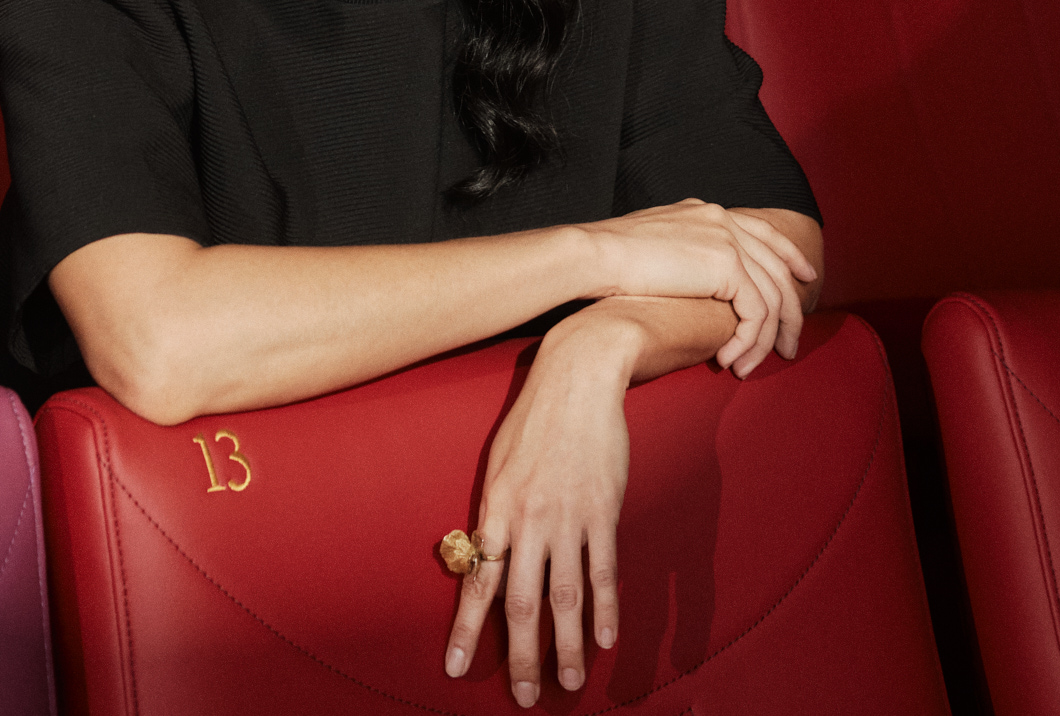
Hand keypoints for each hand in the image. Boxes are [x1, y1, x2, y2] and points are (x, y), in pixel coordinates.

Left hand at [445, 307, 636, 705]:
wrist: (578, 377)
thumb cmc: (533, 417)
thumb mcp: (499, 461)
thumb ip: (494, 512)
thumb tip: (482, 556)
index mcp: (496, 505)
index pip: (477, 580)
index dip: (466, 628)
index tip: (454, 667)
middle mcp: (529, 517)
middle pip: (522, 601)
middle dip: (521, 654)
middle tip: (525, 696)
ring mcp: (569, 516)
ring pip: (565, 596)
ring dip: (568, 645)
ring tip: (568, 683)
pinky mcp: (603, 509)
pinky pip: (603, 569)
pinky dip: (605, 609)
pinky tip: (605, 639)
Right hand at [587, 199, 817, 376]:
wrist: (595, 256)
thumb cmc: (609, 261)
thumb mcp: (655, 247)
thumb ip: (683, 256)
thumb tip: (692, 280)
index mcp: (705, 212)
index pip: (762, 230)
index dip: (789, 255)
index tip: (805, 277)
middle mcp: (721, 219)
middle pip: (778, 265)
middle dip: (791, 309)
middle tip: (789, 346)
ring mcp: (726, 239)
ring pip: (772, 295)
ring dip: (766, 339)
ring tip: (752, 368)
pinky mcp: (726, 265)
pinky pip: (756, 312)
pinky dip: (749, 342)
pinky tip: (730, 360)